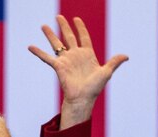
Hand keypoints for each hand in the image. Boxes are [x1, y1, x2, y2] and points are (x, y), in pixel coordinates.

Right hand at [28, 15, 127, 129]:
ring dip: (50, 35)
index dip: (80, 27)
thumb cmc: (94, 87)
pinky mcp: (58, 67)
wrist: (82, 98)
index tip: (76, 19)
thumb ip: (114, 62)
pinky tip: (30, 46)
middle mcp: (75, 55)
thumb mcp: (106, 72)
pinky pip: (47, 58)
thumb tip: (127, 56)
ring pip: (57, 44)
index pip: (83, 37)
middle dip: (64, 26)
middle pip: (69, 37)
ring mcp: (66, 60)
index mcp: (87, 54)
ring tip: (43, 26)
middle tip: (59, 17)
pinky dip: (39, 52)